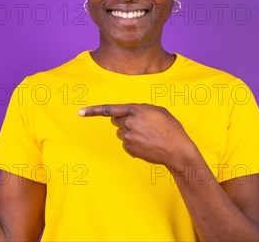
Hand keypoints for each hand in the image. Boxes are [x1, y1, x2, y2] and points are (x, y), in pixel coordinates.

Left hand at [79, 104, 197, 169]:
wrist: (177, 150)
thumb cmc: (171, 129)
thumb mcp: (158, 111)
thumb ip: (141, 109)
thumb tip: (130, 113)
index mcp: (136, 109)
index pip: (109, 109)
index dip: (93, 111)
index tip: (80, 112)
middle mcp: (129, 122)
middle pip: (116, 121)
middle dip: (124, 121)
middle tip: (141, 126)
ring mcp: (128, 136)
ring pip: (121, 133)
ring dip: (130, 133)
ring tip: (148, 136)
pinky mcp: (129, 148)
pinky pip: (126, 144)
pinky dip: (133, 144)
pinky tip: (147, 145)